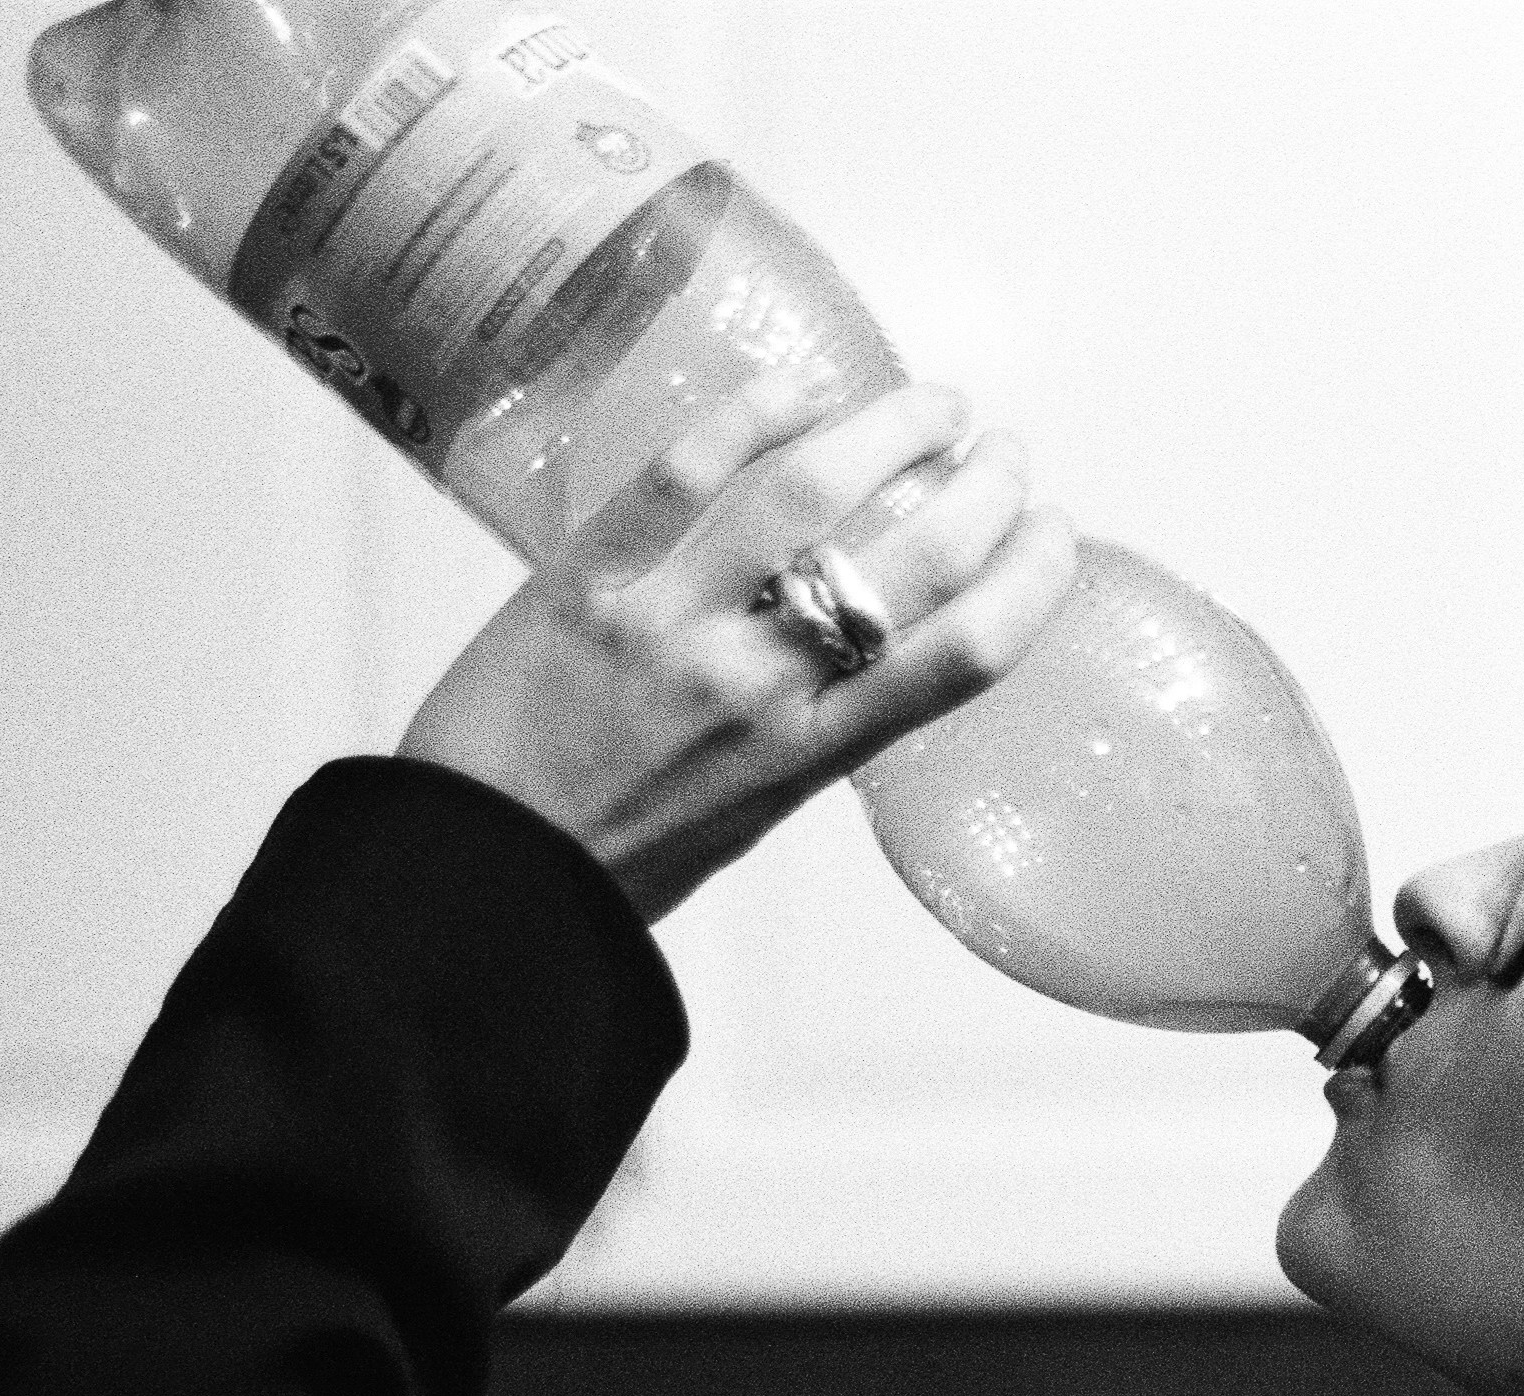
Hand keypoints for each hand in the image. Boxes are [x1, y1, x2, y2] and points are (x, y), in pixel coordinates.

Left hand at [398, 373, 1079, 921]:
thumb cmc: (612, 855)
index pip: (962, 657)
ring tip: (933, 406)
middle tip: (1003, 455)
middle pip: (913, 562)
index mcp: (808, 757)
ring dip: (894, 429)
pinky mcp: (587, 578)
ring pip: (810, 494)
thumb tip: (872, 645)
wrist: (472, 875)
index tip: (1051, 535)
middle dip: (983, 490)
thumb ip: (816, 728)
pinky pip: (682, 475)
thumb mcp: (753, 811)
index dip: (1030, 579)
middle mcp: (755, 686)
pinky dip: (755, 416)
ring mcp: (670, 623)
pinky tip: (802, 392)